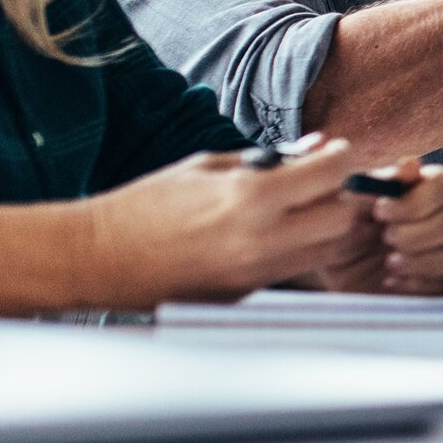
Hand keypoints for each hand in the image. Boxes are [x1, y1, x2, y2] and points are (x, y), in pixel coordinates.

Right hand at [79, 137, 376, 307]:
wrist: (99, 258)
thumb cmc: (146, 205)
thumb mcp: (207, 165)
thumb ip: (268, 159)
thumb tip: (315, 147)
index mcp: (249, 198)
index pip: (330, 175)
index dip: (342, 157)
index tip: (338, 151)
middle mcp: (261, 240)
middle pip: (343, 219)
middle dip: (343, 195)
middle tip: (327, 181)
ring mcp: (256, 274)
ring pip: (328, 249)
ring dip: (329, 225)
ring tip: (306, 206)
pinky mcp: (248, 294)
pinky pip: (297, 268)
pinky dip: (303, 247)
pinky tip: (279, 230)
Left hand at [307, 159, 442, 295]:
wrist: (327, 273)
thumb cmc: (340, 229)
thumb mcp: (347, 204)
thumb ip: (378, 182)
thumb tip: (410, 166)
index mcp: (426, 190)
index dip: (420, 199)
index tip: (380, 210)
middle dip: (420, 232)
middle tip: (386, 238)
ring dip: (428, 259)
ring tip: (390, 263)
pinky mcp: (442, 283)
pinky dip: (419, 284)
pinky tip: (392, 281)